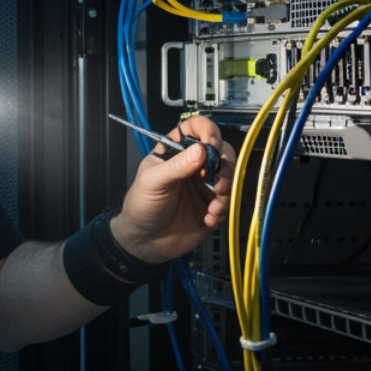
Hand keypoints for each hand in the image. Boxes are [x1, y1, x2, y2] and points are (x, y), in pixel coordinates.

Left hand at [110, 115, 234, 264]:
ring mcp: (204, 185)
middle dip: (224, 162)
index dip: (207, 131)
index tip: (211, 144)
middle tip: (217, 178)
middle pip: (220, 150)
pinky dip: (222, 208)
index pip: (196, 128)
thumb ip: (176, 166)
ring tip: (214, 202)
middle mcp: (193, 165)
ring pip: (228, 175)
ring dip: (226, 187)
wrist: (145, 242)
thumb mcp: (153, 182)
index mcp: (175, 152)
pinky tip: (208, 218)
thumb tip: (200, 150)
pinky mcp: (212, 205)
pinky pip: (228, 201)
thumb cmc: (141, 206)